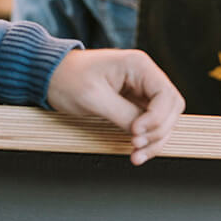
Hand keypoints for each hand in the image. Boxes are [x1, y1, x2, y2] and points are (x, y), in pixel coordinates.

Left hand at [47, 49, 184, 164]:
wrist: (50, 76)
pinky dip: (146, 139)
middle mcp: (144, 75)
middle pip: (171, 108)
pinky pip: (150, 123)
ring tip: (136, 155)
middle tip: (136, 146)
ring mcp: (141, 89)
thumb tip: (142, 133)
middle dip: (158, 131)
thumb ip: (123, 115)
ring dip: (154, 139)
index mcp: (138, 65)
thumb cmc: (67, 79)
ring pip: (164, 119)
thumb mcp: (94, 98)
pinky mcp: (134, 102)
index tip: (136, 132)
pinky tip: (135, 151)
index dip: (156, 118)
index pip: (166, 95)